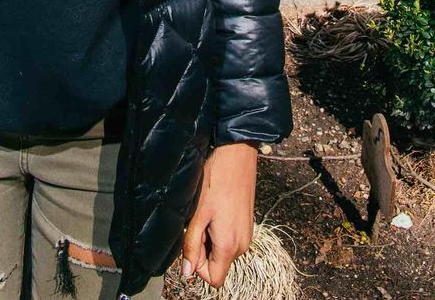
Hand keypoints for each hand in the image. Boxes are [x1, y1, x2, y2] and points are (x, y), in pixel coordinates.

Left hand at [182, 143, 256, 286]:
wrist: (237, 156)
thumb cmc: (216, 181)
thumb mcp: (198, 214)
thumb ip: (192, 245)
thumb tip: (186, 272)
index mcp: (229, 246)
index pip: (214, 279)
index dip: (198, 268)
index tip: (192, 244)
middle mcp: (242, 245)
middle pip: (219, 265)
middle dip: (203, 251)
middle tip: (198, 224)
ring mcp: (247, 235)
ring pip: (223, 252)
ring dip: (211, 240)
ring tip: (207, 215)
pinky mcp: (247, 225)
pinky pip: (230, 240)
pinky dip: (219, 232)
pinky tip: (215, 211)